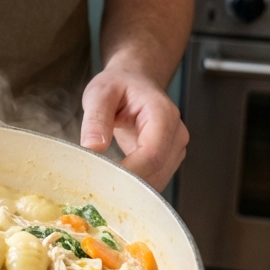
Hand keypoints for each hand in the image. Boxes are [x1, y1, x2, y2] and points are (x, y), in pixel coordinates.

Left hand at [80, 66, 187, 190]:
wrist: (134, 81)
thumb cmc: (119, 85)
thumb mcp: (100, 93)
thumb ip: (96, 119)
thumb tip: (92, 148)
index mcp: (163, 114)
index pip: (152, 154)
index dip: (129, 172)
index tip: (102, 179)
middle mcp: (176, 134)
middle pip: (156, 172)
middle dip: (127, 183)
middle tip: (95, 186)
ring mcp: (175, 149)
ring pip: (156, 181)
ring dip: (130, 188)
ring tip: (102, 181)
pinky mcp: (168, 160)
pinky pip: (153, 180)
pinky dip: (134, 186)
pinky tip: (114, 180)